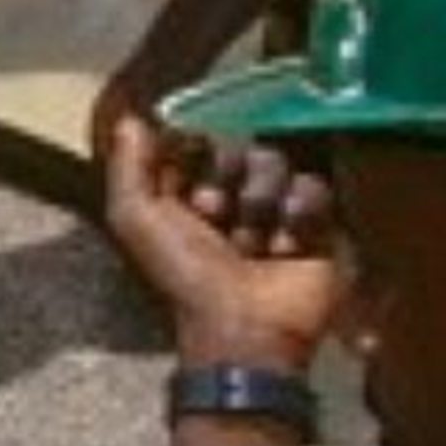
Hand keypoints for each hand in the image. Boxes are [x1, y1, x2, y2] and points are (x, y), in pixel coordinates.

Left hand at [101, 114, 347, 372]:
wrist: (244, 327)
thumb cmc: (183, 274)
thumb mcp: (137, 220)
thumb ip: (128, 167)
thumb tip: (129, 118)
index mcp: (184, 196)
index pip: (196, 142)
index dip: (192, 153)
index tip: (185, 177)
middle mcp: (230, 199)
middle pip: (238, 148)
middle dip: (225, 178)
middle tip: (214, 215)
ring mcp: (274, 211)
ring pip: (275, 163)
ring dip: (259, 200)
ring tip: (251, 241)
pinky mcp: (317, 225)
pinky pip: (314, 188)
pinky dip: (299, 213)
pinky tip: (286, 243)